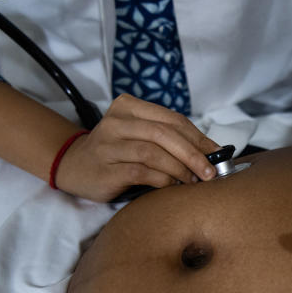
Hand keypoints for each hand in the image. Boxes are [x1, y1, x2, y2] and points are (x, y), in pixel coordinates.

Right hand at [55, 94, 219, 200]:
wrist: (74, 166)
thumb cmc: (116, 151)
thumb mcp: (138, 135)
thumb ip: (167, 138)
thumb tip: (211, 152)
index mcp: (129, 106)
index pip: (172, 119)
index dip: (198, 137)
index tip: (217, 154)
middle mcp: (116, 121)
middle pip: (164, 134)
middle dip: (193, 154)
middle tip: (210, 172)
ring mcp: (108, 144)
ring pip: (153, 152)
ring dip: (179, 168)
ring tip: (193, 180)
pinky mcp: (106, 168)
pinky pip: (141, 172)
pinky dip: (162, 179)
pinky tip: (172, 186)